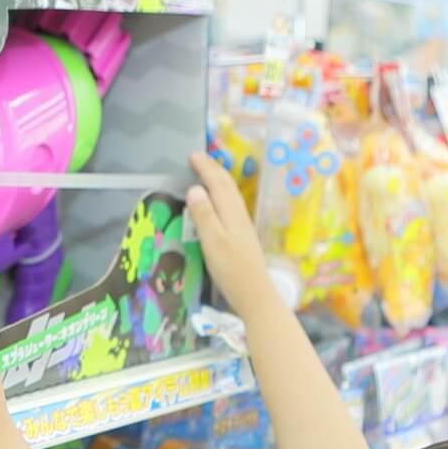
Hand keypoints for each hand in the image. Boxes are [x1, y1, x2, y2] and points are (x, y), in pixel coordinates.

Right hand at [186, 150, 284, 319]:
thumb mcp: (212, 241)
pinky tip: (219, 202)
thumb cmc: (231, 269)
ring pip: (231, 194)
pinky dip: (223, 194)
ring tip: (208, 172)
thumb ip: (204, 215)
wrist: (254, 293)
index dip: (205, 168)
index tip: (192, 155)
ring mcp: (243, 225)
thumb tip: (195, 188)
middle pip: (227, 185)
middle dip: (213, 169)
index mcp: (231, 212)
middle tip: (199, 158)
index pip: (217, 183)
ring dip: (219, 180)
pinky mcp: (243, 235)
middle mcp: (239, 214)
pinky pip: (231, 205)